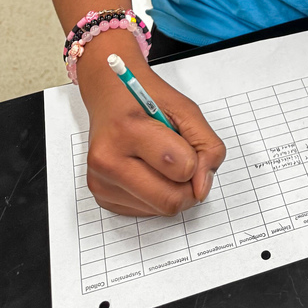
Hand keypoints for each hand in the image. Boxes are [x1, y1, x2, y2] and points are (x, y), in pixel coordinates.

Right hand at [78, 40, 225, 216]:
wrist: (108, 95)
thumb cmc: (144, 98)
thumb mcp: (185, 109)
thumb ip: (206, 146)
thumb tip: (202, 188)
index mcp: (128, 130)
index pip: (182, 169)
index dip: (195, 159)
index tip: (186, 143)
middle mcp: (107, 160)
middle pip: (170, 200)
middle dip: (187, 184)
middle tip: (182, 159)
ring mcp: (100, 182)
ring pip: (159, 210)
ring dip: (171, 189)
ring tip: (159, 158)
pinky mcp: (101, 196)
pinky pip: (145, 211)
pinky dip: (155, 194)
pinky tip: (146, 168)